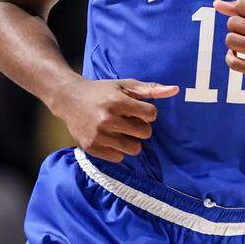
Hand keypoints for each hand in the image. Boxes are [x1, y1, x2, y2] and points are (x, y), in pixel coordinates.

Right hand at [51, 77, 177, 162]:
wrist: (69, 99)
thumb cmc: (102, 91)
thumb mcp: (125, 85)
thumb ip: (151, 89)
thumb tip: (175, 90)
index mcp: (117, 102)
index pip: (151, 114)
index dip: (148, 112)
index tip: (139, 109)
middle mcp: (107, 119)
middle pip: (145, 133)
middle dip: (141, 127)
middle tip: (129, 120)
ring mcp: (98, 135)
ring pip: (134, 149)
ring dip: (132, 140)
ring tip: (122, 130)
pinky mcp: (91, 148)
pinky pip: (119, 158)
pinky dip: (118, 150)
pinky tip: (111, 138)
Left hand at [214, 0, 244, 90]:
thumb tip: (216, 3)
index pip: (242, 5)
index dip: (234, 11)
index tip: (240, 20)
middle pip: (233, 23)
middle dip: (233, 28)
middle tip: (243, 35)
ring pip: (231, 41)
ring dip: (231, 44)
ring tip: (240, 46)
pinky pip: (233, 62)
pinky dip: (230, 58)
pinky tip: (237, 57)